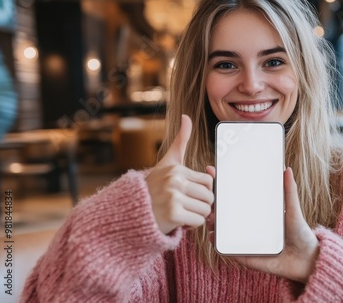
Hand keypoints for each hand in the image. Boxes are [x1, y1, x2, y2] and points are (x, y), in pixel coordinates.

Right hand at [146, 115, 213, 234]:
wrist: (133, 212)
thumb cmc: (154, 187)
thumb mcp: (167, 162)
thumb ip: (180, 141)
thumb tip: (187, 116)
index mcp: (177, 169)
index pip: (209, 180)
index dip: (203, 190)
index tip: (191, 194)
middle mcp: (175, 181)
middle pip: (209, 196)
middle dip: (202, 204)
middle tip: (187, 205)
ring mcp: (174, 197)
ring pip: (206, 209)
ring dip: (197, 215)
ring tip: (182, 213)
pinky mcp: (173, 214)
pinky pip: (198, 221)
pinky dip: (192, 225)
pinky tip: (179, 221)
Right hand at [207, 167, 318, 283]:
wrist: (306, 260)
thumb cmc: (299, 233)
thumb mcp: (293, 210)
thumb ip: (289, 191)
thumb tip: (287, 169)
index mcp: (257, 212)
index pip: (236, 197)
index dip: (223, 186)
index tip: (212, 173)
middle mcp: (248, 225)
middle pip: (225, 213)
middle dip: (213, 204)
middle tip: (209, 196)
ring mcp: (244, 240)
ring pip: (222, 230)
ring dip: (212, 222)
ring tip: (210, 216)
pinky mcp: (245, 256)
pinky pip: (228, 249)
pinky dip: (218, 243)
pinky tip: (213, 235)